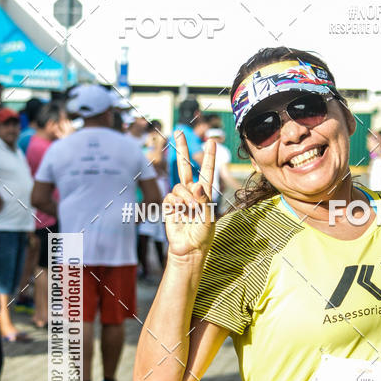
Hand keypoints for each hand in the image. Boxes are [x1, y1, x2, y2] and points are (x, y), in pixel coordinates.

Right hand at [162, 131, 215, 257]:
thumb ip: (204, 201)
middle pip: (184, 167)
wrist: (189, 248)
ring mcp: (179, 198)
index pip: (207, 171)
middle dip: (182, 149)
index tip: (211, 141)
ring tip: (191, 210)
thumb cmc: (202, 234)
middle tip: (178, 132)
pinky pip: (171, 197)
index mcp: (204, 193)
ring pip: (179, 186)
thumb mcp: (208, 218)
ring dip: (186, 197)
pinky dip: (176, 203)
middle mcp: (191, 192)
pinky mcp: (169, 205)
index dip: (209, 156)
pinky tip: (179, 211)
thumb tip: (197, 185)